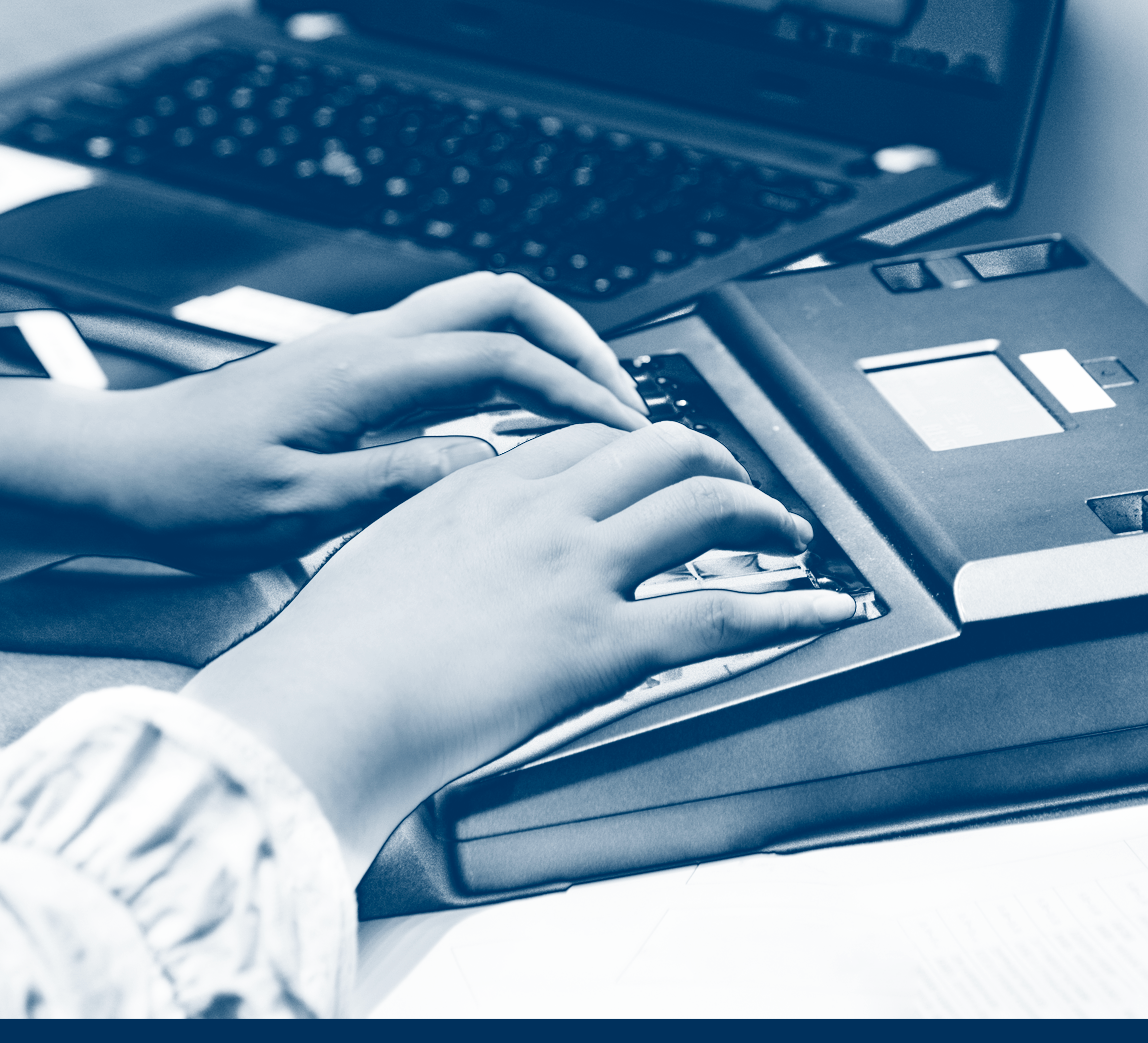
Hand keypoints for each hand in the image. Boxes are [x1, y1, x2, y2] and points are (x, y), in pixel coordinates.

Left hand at [93, 271, 648, 574]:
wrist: (111, 470)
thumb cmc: (183, 493)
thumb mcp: (291, 509)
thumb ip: (390, 483)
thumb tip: (480, 463)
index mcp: (361, 374)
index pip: (500, 356)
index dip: (573, 391)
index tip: (620, 434)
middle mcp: (365, 346)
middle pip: (501, 301)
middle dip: (576, 342)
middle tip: (622, 402)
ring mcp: (356, 352)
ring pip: (475, 314)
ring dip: (541, 350)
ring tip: (583, 411)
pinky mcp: (345, 374)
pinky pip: (445, 347)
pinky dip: (499, 370)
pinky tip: (511, 427)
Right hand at [181, 421, 859, 876]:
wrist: (321, 707)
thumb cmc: (325, 663)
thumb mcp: (368, 569)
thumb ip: (419, 550)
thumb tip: (429, 568)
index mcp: (476, 490)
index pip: (579, 439)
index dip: (631, 447)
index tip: (651, 467)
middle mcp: (536, 511)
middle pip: (656, 448)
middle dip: (711, 461)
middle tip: (736, 491)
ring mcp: (576, 571)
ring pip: (703, 506)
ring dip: (761, 513)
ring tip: (786, 534)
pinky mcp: (603, 644)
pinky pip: (725, 614)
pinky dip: (792, 608)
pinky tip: (826, 608)